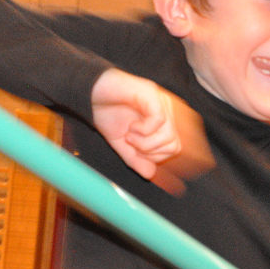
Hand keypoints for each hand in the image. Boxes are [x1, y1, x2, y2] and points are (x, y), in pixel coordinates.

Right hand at [91, 68, 212, 193]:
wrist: (90, 93)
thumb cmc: (108, 114)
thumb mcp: (122, 145)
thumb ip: (137, 159)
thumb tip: (150, 174)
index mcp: (166, 120)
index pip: (180, 147)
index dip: (163, 159)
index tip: (149, 163)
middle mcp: (169, 110)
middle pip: (175, 146)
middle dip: (151, 153)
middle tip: (132, 144)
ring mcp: (163, 101)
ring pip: (169, 136)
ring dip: (145, 143)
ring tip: (130, 135)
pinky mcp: (153, 94)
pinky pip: (159, 121)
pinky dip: (143, 131)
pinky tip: (131, 127)